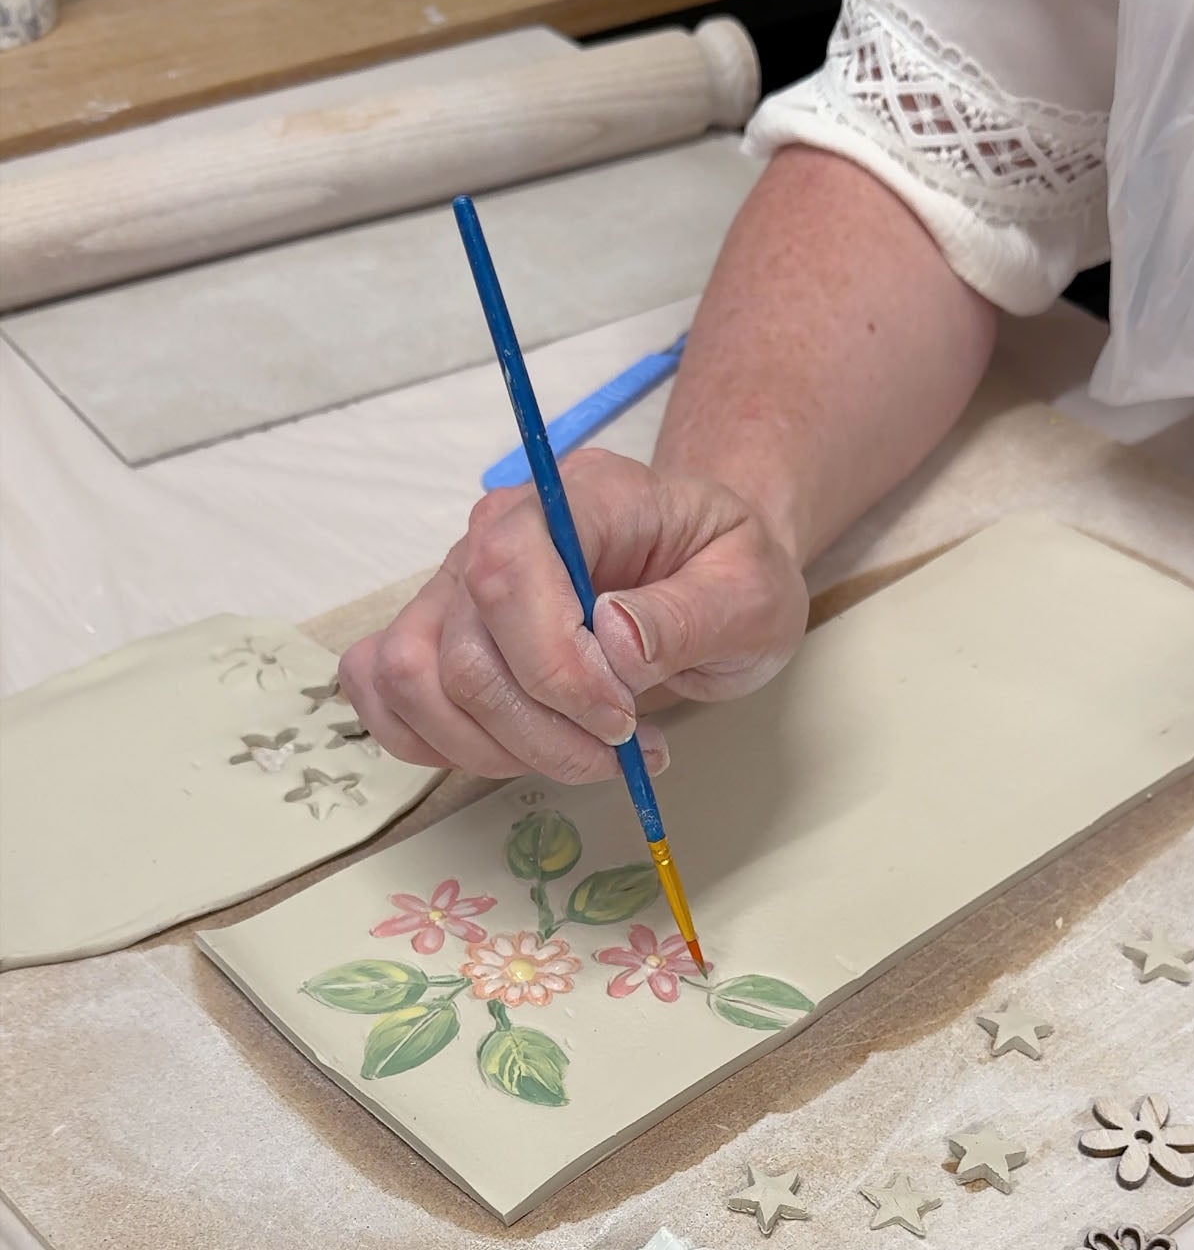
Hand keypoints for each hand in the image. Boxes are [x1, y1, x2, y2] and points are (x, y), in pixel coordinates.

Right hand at [338, 448, 808, 781]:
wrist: (706, 571)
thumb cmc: (728, 573)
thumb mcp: (752, 593)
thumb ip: (686, 616)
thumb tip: (611, 642)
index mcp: (576, 496)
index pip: (508, 568)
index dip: (553, 666)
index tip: (622, 717)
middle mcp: (497, 528)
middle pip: (462, 648)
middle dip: (542, 729)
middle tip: (623, 747)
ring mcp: (456, 581)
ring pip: (417, 682)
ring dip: (498, 749)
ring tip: (584, 753)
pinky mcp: (437, 632)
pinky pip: (385, 693)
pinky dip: (438, 743)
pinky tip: (514, 749)